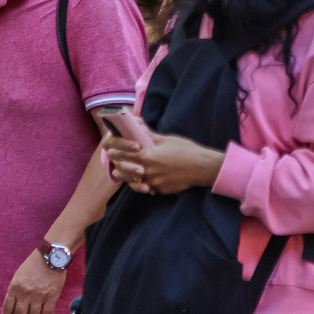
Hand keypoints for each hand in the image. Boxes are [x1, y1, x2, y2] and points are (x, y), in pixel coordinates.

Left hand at [1, 251, 65, 313]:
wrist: (51, 257)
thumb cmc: (34, 265)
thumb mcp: (19, 277)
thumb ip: (16, 291)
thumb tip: (16, 308)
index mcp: (15, 288)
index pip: (8, 308)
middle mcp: (25, 294)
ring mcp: (39, 296)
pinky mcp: (51, 296)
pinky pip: (47, 313)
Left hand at [103, 112, 221, 194]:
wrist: (203, 167)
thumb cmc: (187, 150)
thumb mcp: (168, 139)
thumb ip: (149, 134)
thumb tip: (137, 123)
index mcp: (148, 156)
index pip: (125, 154)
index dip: (116, 151)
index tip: (110, 150)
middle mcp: (148, 171)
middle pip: (125, 171)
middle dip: (119, 166)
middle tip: (117, 163)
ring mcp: (154, 182)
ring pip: (135, 182)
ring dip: (131, 177)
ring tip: (131, 172)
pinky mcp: (161, 190)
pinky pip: (149, 187)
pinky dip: (147, 183)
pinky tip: (150, 178)